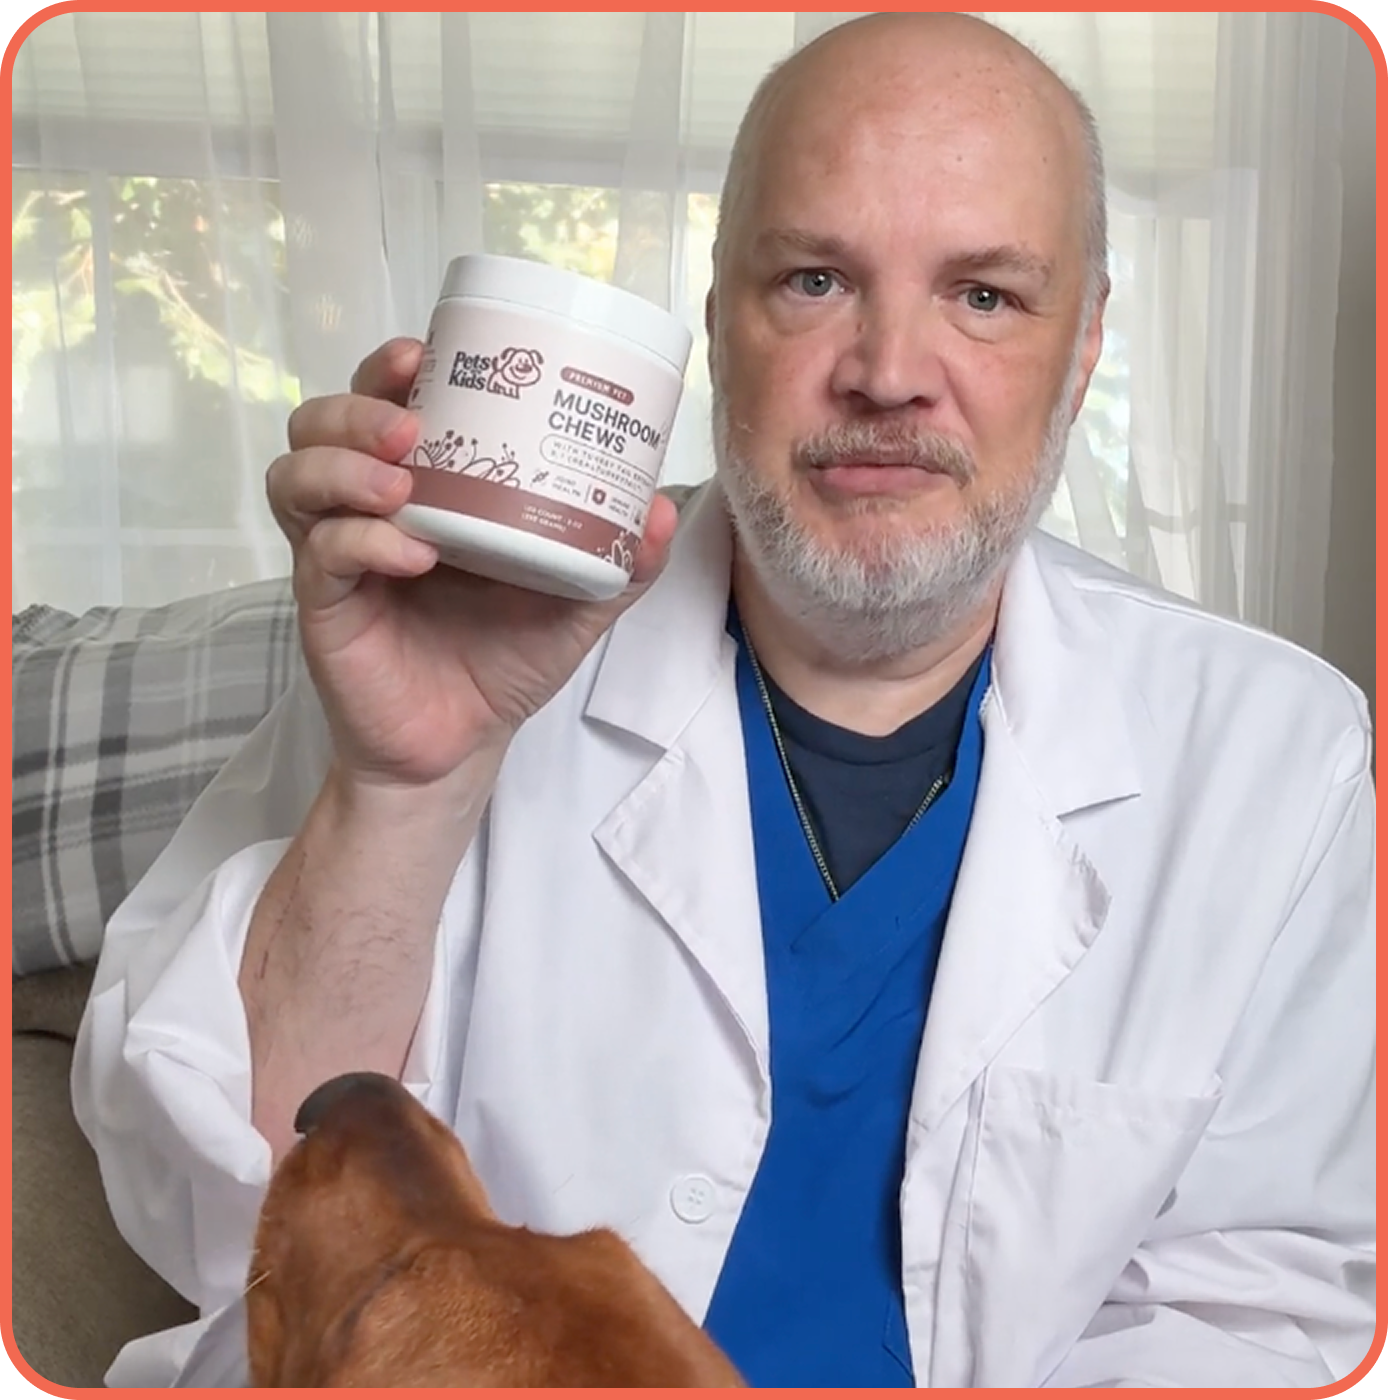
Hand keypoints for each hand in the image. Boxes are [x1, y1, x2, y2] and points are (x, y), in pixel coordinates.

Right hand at [267, 338, 678, 787]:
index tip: (426, 352)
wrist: (461, 745)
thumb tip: (661, 509)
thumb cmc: (504, 659)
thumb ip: (618, 562)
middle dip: (358, 407)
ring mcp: (339, 554)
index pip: (385, 401)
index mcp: (425, 487)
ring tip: (402, 482)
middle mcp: (369, 508)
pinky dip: (360, 543)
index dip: (391, 366)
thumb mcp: (574, 606)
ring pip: (297, 477)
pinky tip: (410, 554)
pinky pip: (320, 555)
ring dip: (343, 465)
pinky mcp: (324, 606)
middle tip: (410, 422)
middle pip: (323, 423)